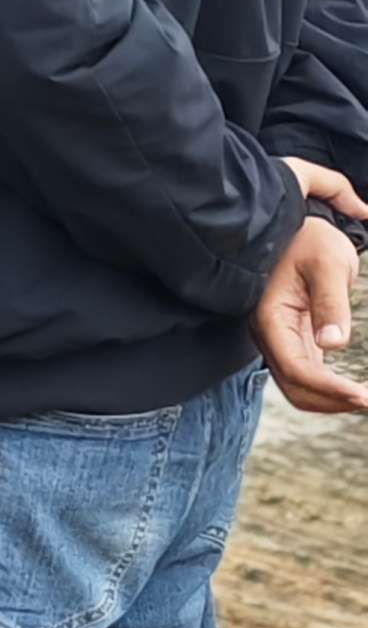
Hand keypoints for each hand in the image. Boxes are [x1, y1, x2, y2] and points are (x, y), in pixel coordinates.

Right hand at [254, 159, 365, 413]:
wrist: (294, 225)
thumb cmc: (310, 239)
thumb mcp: (328, 264)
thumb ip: (330, 304)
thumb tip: (332, 344)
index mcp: (271, 318)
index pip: (296, 368)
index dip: (329, 388)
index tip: (364, 397)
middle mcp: (269, 334)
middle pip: (293, 386)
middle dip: (331, 401)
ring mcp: (278, 338)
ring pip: (298, 385)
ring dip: (329, 399)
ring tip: (365, 399)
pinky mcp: (291, 337)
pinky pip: (305, 373)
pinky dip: (327, 387)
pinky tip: (351, 388)